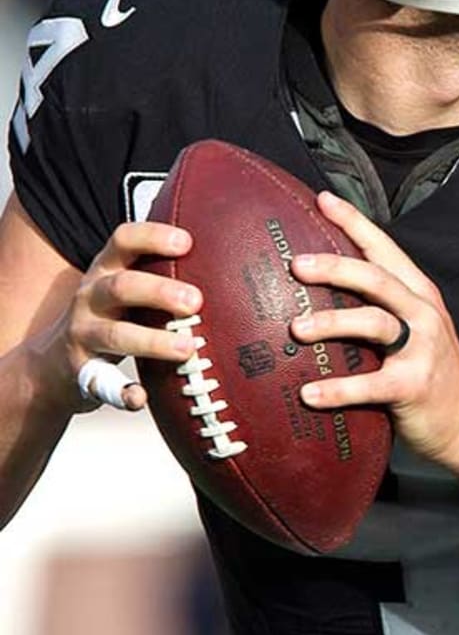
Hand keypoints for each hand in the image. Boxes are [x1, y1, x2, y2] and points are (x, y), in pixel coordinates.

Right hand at [54, 222, 201, 411]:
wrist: (51, 363)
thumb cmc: (114, 314)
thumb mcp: (127, 285)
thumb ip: (162, 271)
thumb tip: (230, 258)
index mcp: (107, 268)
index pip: (124, 240)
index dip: (152, 237)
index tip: (186, 241)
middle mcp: (91, 296)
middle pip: (122, 287)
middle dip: (159, 291)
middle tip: (196, 301)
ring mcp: (82, 334)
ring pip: (114, 334)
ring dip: (152, 341)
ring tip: (187, 348)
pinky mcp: (80, 371)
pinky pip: (101, 383)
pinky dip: (121, 392)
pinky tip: (141, 398)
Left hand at [289, 191, 458, 467]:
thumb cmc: (432, 373)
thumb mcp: (417, 330)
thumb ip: (382, 310)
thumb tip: (319, 297)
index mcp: (419, 295)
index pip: (384, 249)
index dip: (355, 222)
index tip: (323, 199)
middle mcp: (422, 314)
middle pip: (377, 279)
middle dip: (336, 267)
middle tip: (297, 264)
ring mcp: (422, 348)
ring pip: (375, 322)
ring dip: (333, 323)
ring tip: (296, 328)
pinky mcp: (414, 385)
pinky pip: (371, 384)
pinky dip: (338, 389)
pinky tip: (308, 393)